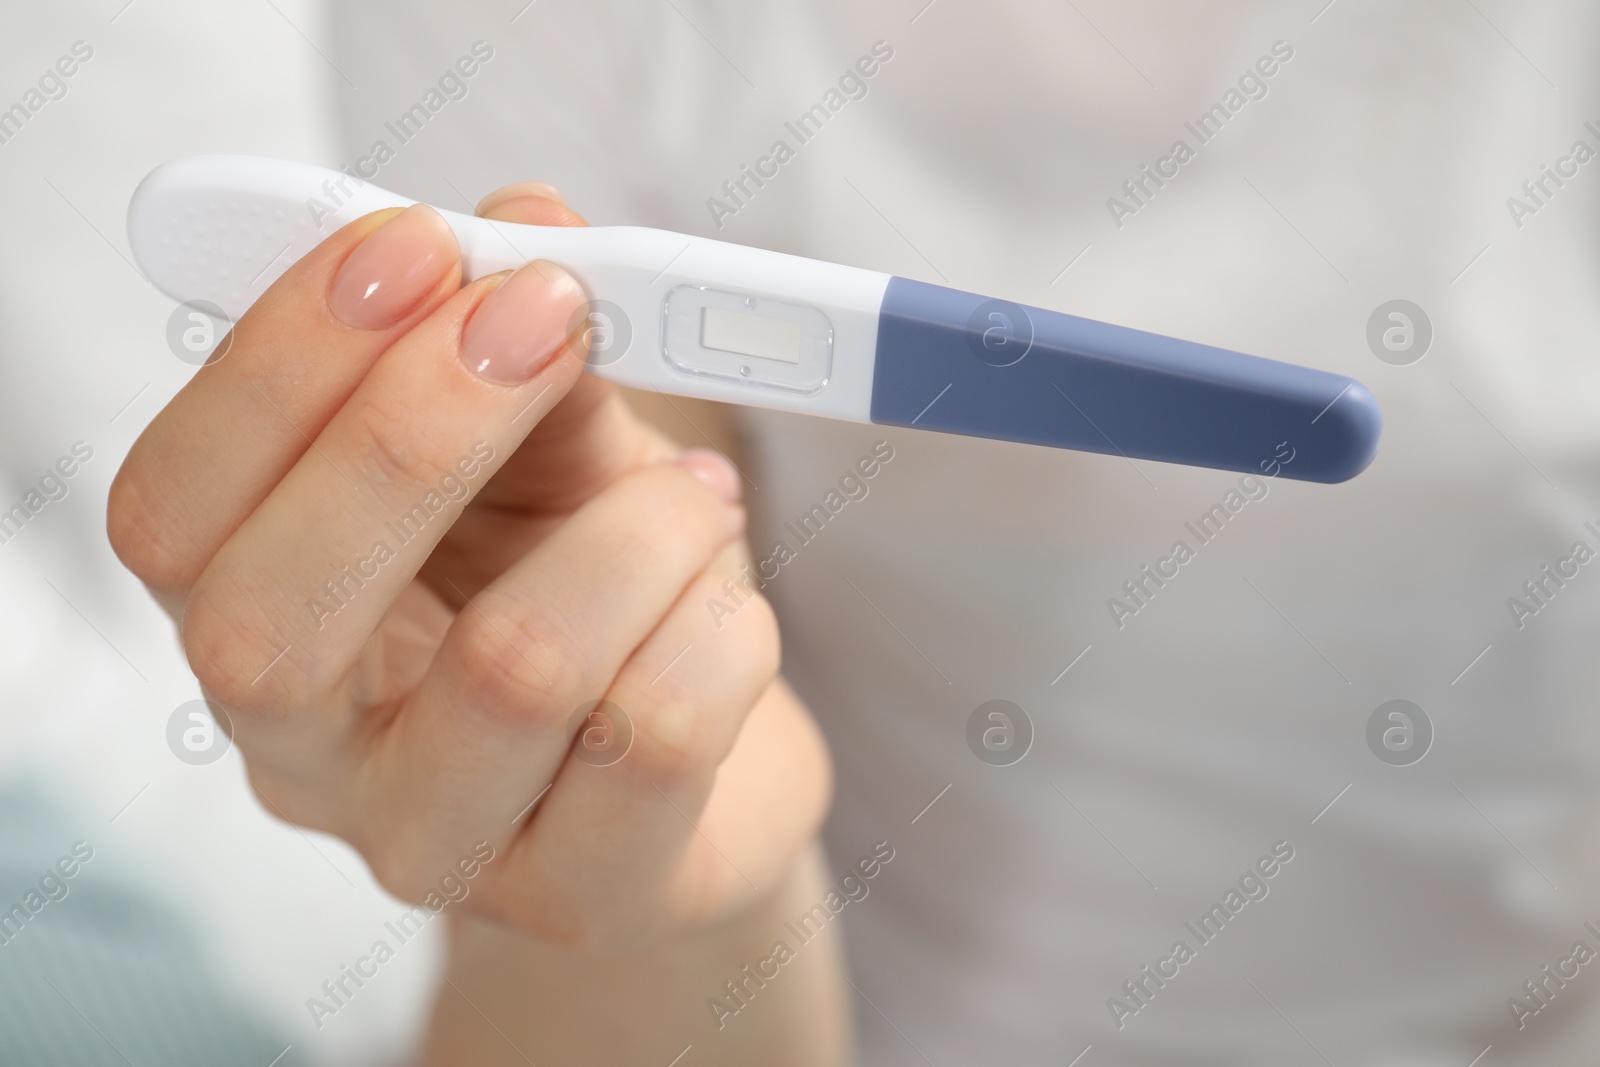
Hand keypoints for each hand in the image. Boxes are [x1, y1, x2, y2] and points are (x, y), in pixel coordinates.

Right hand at [109, 183, 830, 947]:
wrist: (702, 762)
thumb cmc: (595, 588)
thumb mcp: (548, 455)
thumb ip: (525, 349)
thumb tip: (527, 224)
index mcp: (258, 614)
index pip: (171, 512)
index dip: (277, 366)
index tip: (414, 247)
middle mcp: (309, 757)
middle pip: (272, 621)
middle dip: (420, 435)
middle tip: (550, 316)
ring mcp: (438, 845)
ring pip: (514, 671)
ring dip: (640, 529)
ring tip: (698, 493)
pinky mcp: (580, 897)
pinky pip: (659, 737)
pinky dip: (724, 623)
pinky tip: (728, 606)